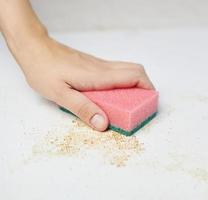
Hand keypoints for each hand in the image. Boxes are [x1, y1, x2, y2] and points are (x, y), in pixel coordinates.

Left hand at [16, 36, 154, 130]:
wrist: (34, 48)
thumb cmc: (44, 70)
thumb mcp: (60, 94)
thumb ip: (83, 109)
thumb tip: (103, 124)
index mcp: (99, 76)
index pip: (134, 76)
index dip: (147, 88)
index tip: (149, 101)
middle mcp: (103, 68)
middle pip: (136, 70)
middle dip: (146, 86)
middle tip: (142, 103)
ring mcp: (100, 65)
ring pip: (128, 69)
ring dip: (136, 83)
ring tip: (131, 101)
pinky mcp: (94, 65)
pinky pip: (117, 71)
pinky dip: (124, 81)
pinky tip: (113, 94)